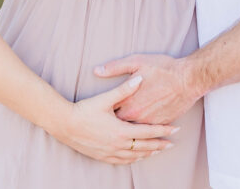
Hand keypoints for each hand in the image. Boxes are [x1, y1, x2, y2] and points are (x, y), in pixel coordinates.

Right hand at [46, 75, 178, 163]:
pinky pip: (122, 161)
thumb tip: (140, 78)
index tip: (175, 129)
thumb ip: (124, 90)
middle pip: (145, 146)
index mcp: (121, 130)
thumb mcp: (105, 99)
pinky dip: (133, 159)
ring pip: (135, 156)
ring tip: (158, 150)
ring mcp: (110, 152)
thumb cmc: (84, 110)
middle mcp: (118, 144)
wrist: (64, 124)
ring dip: (148, 153)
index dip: (163, 130)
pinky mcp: (102, 156)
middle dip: (160, 144)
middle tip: (172, 143)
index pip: (148, 132)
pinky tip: (136, 157)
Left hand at [94, 54, 201, 124]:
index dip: (105, 111)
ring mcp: (150, 122)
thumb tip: (96, 71)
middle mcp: (137, 116)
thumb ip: (115, 68)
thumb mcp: (136, 62)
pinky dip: (143, 129)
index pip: (109, 112)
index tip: (101, 110)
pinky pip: (148, 131)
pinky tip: (139, 128)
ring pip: (134, 130)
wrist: (189, 79)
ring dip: (129, 127)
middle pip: (120, 124)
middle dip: (114, 123)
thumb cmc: (163, 69)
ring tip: (121, 128)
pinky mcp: (162, 124)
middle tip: (108, 122)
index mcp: (128, 102)